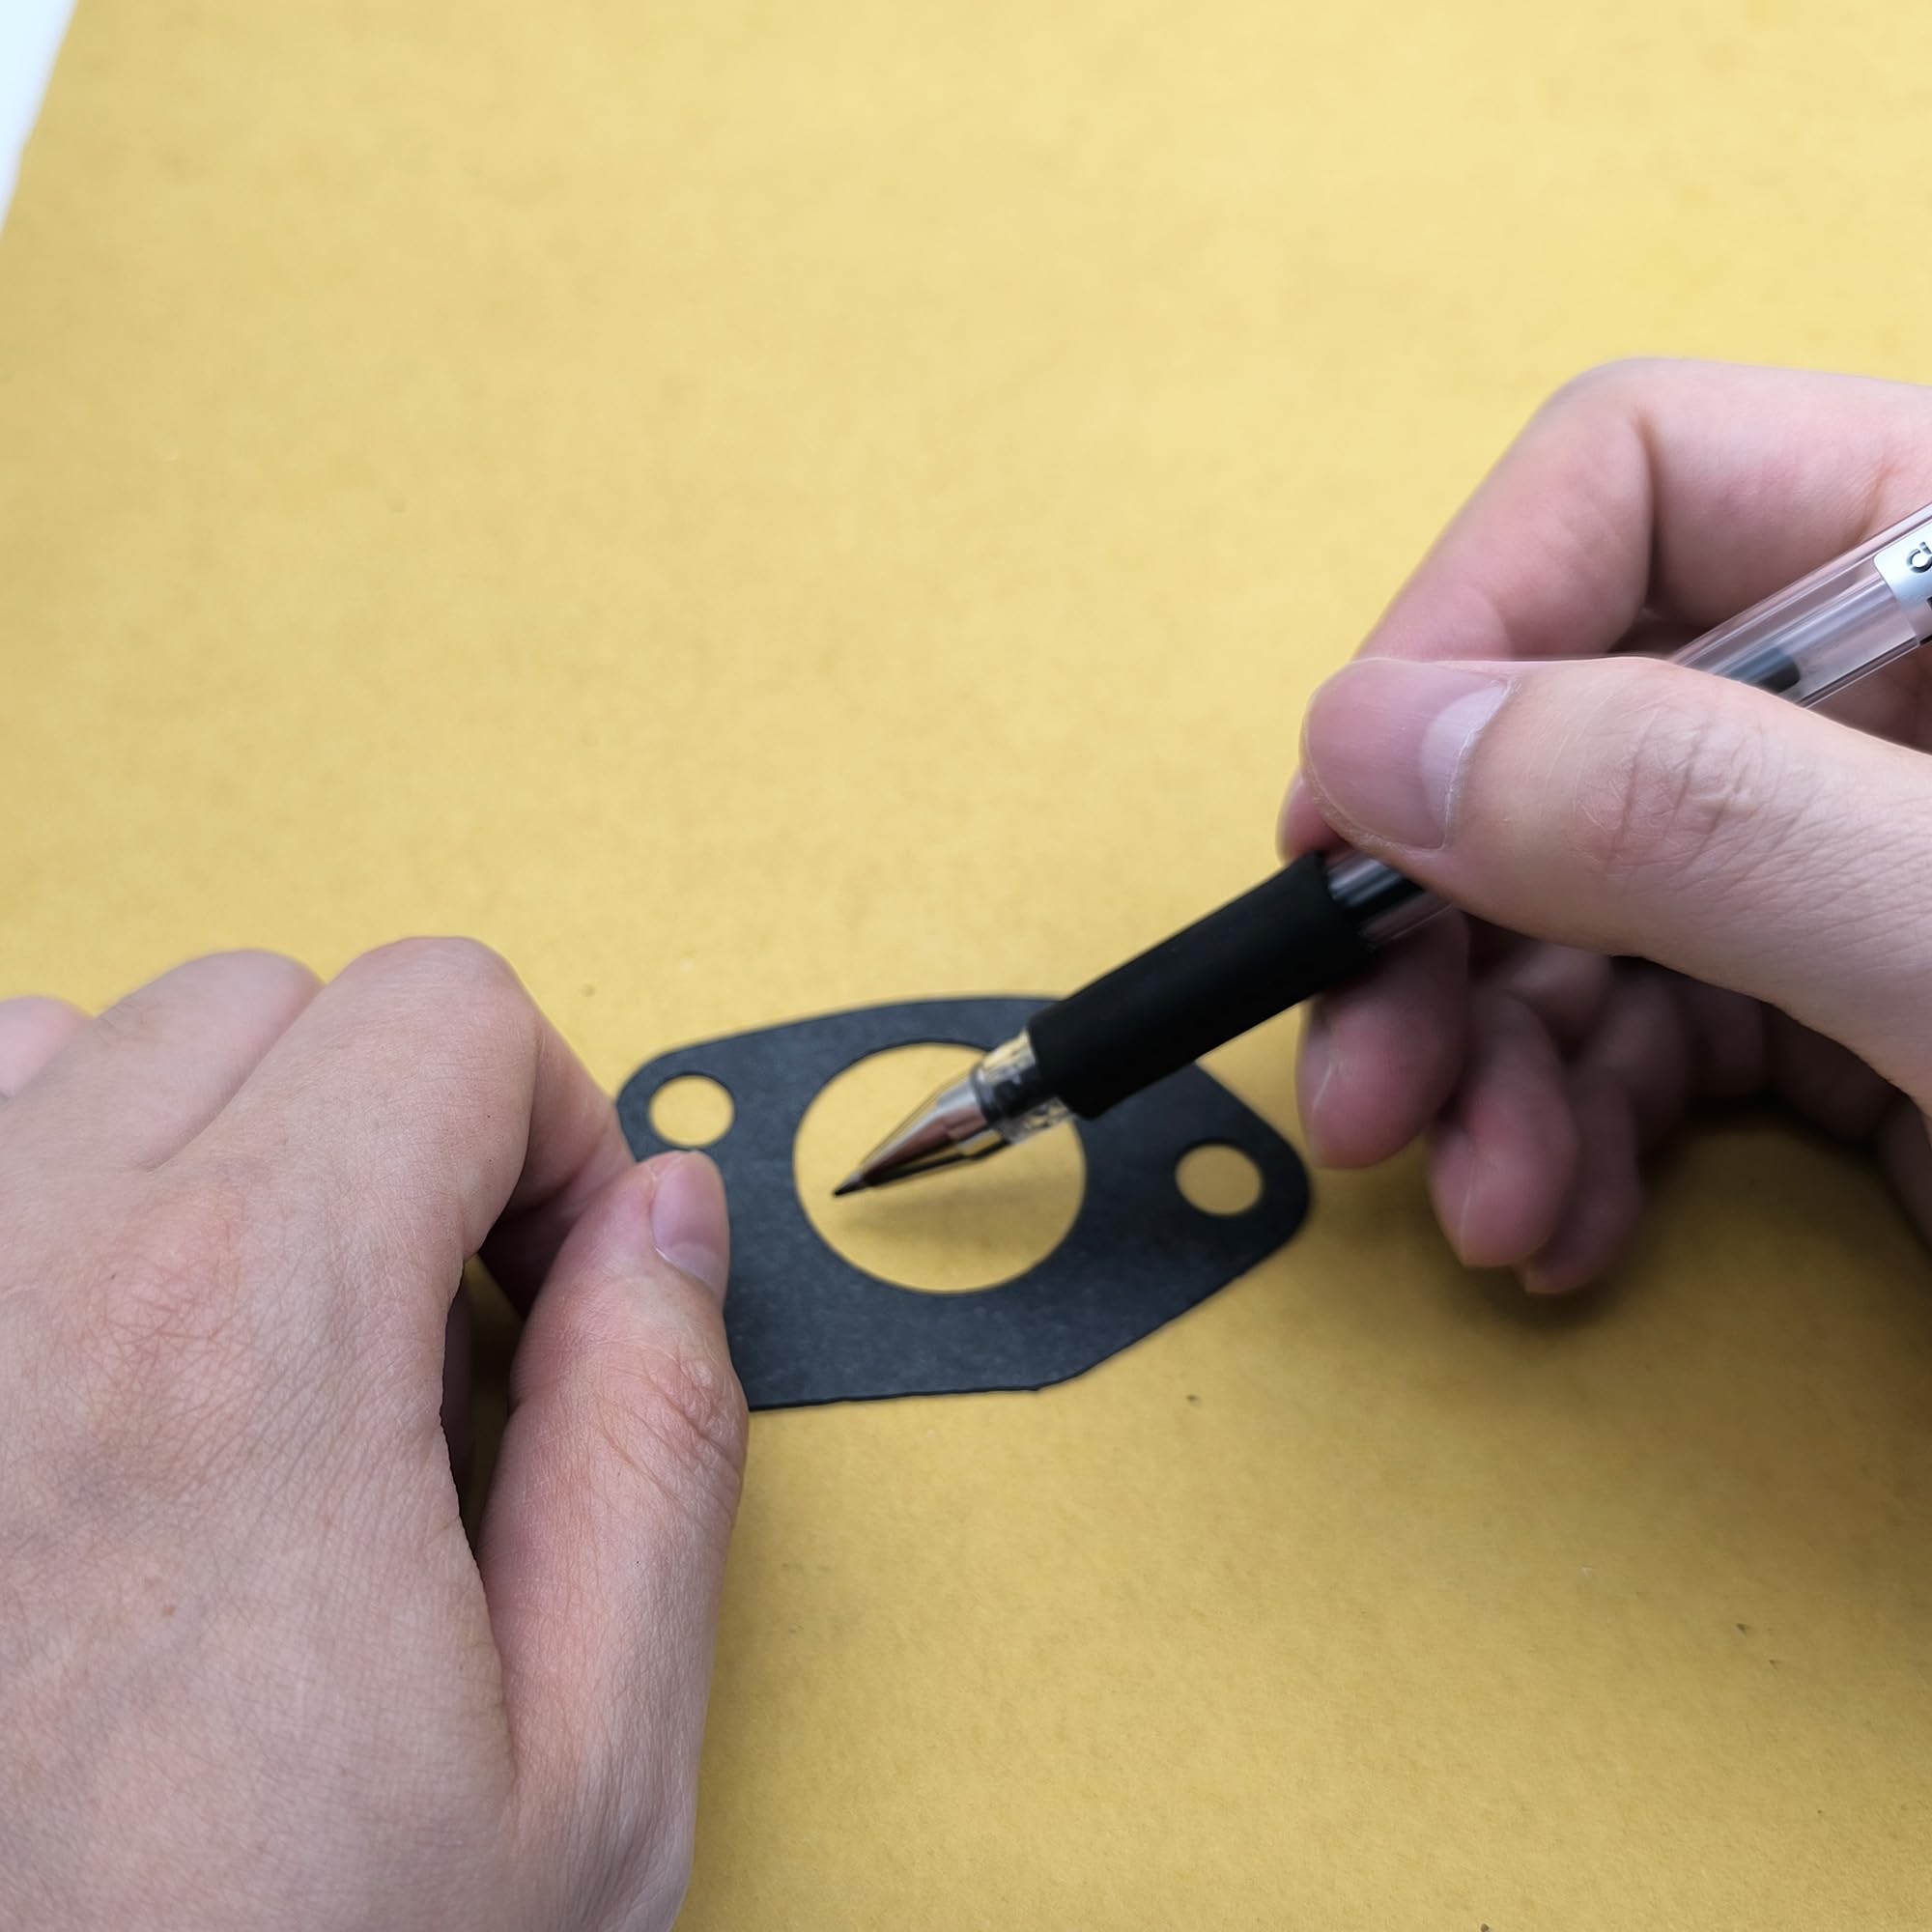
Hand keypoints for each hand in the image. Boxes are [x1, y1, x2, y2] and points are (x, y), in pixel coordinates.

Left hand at [0, 942, 746, 1929]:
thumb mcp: (576, 1776)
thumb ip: (654, 1437)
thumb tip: (667, 1219)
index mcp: (239, 1350)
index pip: (443, 1017)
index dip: (555, 1124)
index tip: (549, 1273)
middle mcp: (16, 1289)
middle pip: (278, 1003)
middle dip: (398, 1126)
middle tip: (420, 1328)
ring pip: (80, 1041)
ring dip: (208, 1141)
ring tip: (251, 1348)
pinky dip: (40, 1183)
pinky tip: (92, 1354)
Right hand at [1282, 359, 1931, 1290]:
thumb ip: (1693, 817)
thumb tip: (1380, 735)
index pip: (1634, 483)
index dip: (1455, 637)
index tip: (1344, 832)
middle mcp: (1905, 688)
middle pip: (1567, 723)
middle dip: (1444, 916)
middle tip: (1360, 1076)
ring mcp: (1871, 855)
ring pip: (1580, 902)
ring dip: (1492, 1063)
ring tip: (1483, 1205)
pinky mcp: (1859, 1003)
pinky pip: (1647, 1032)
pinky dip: (1573, 1130)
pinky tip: (1557, 1219)